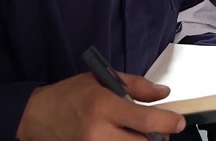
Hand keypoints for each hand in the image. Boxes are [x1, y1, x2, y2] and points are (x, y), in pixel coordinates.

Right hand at [16, 72, 184, 140]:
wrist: (37, 116)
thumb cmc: (71, 94)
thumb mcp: (104, 79)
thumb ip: (137, 86)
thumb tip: (163, 94)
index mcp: (104, 107)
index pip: (145, 120)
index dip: (168, 123)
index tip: (179, 122)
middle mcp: (98, 133)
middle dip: (157, 138)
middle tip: (160, 131)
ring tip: (142, 135)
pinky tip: (127, 139)